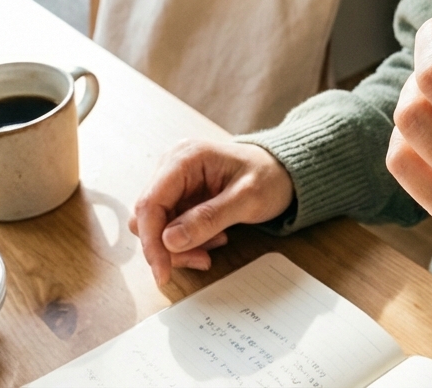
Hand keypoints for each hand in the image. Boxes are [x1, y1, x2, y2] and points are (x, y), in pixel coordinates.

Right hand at [128, 139, 293, 285]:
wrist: (283, 172)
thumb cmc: (270, 177)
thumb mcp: (247, 199)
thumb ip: (209, 218)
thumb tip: (169, 240)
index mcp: (185, 158)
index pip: (150, 203)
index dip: (151, 242)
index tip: (163, 273)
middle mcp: (172, 167)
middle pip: (149, 218)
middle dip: (170, 246)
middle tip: (203, 259)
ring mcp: (175, 183)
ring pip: (158, 227)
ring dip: (182, 246)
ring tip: (218, 242)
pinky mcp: (181, 197)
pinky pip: (172, 228)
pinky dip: (190, 240)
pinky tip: (216, 237)